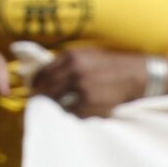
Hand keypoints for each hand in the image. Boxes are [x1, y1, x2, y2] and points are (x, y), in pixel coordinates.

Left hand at [31, 44, 149, 119]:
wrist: (133, 75)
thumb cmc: (109, 64)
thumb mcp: (86, 54)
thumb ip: (66, 61)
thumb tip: (45, 72)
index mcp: (70, 56)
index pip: (44, 71)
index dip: (37, 82)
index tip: (33, 88)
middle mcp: (73, 71)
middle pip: (47, 87)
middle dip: (41, 95)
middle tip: (38, 101)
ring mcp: (81, 88)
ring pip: (57, 100)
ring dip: (54, 105)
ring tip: (55, 107)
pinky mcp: (89, 103)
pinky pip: (73, 111)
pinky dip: (71, 112)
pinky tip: (75, 111)